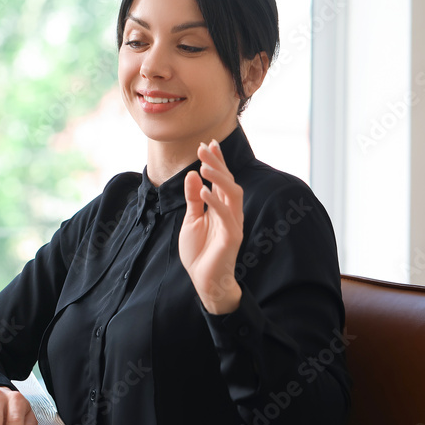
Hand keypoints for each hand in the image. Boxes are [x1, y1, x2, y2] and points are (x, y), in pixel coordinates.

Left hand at [178, 139, 243, 313]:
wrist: (204, 281)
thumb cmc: (200, 253)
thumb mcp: (191, 221)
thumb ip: (193, 199)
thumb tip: (193, 175)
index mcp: (220, 207)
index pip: (221, 180)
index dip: (216, 161)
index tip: (208, 144)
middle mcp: (230, 212)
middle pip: (228, 181)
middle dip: (217, 163)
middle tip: (203, 147)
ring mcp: (233, 223)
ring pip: (232, 193)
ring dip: (218, 177)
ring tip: (203, 165)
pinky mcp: (232, 236)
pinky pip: (226, 215)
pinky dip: (214, 201)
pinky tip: (203, 190)